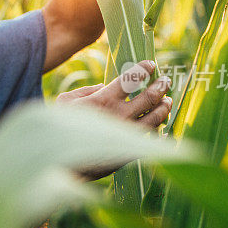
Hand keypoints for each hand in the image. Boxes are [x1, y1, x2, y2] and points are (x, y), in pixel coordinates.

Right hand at [56, 60, 171, 179]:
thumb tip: (103, 86)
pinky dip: (159, 132)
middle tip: (165, 81)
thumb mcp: (66, 101)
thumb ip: (87, 90)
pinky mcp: (128, 152)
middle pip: (149, 97)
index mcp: (103, 99)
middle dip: (160, 86)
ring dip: (164, 107)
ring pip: (155, 118)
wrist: (61, 162)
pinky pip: (150, 140)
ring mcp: (126, 135)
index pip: (131, 78)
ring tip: (167, 101)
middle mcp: (119, 115)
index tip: (151, 64)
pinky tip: (161, 127)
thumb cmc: (59, 128)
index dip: (144, 69)